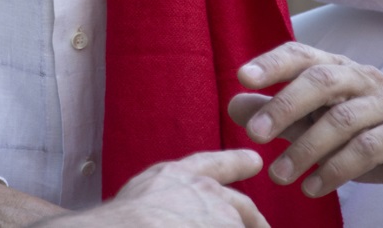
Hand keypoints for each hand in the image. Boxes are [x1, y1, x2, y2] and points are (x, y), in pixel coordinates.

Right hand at [33, 150, 269, 227]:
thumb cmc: (120, 220)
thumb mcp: (139, 195)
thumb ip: (157, 197)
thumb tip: (143, 214)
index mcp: (178, 176)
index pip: (213, 165)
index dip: (236, 162)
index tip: (254, 160)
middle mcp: (206, 192)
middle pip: (240, 204)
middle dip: (253, 218)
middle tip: (262, 227)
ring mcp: (222, 216)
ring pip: (240, 227)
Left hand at [227, 41, 382, 198]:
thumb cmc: (368, 130)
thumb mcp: (321, 120)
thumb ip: (280, 113)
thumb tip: (235, 106)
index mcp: (338, 69)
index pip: (302, 55)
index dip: (272, 63)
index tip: (242, 77)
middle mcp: (362, 79)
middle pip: (321, 81)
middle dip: (284, 106)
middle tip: (254, 134)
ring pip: (342, 120)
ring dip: (306, 149)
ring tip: (279, 176)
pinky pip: (367, 149)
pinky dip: (336, 170)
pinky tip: (314, 188)